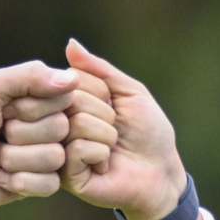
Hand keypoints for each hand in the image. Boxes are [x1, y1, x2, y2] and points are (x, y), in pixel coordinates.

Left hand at [0, 61, 83, 211]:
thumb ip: (30, 76)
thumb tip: (73, 79)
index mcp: (36, 99)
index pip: (64, 98)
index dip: (31, 106)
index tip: (3, 108)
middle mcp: (44, 126)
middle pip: (61, 128)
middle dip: (20, 132)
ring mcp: (41, 157)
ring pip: (55, 157)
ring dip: (14, 157)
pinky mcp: (35, 186)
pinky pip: (48, 184)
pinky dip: (17, 180)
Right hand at [57, 40, 197, 219]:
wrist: (161, 173)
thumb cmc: (148, 132)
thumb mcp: (129, 92)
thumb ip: (100, 69)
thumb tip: (71, 43)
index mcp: (69, 103)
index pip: (71, 78)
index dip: (102, 91)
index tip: (114, 107)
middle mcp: (58, 124)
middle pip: (72, 100)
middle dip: (106, 114)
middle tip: (116, 131)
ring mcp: (58, 150)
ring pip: (75, 124)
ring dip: (106, 135)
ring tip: (112, 149)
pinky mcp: (64, 177)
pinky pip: (76, 150)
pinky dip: (100, 154)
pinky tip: (104, 165)